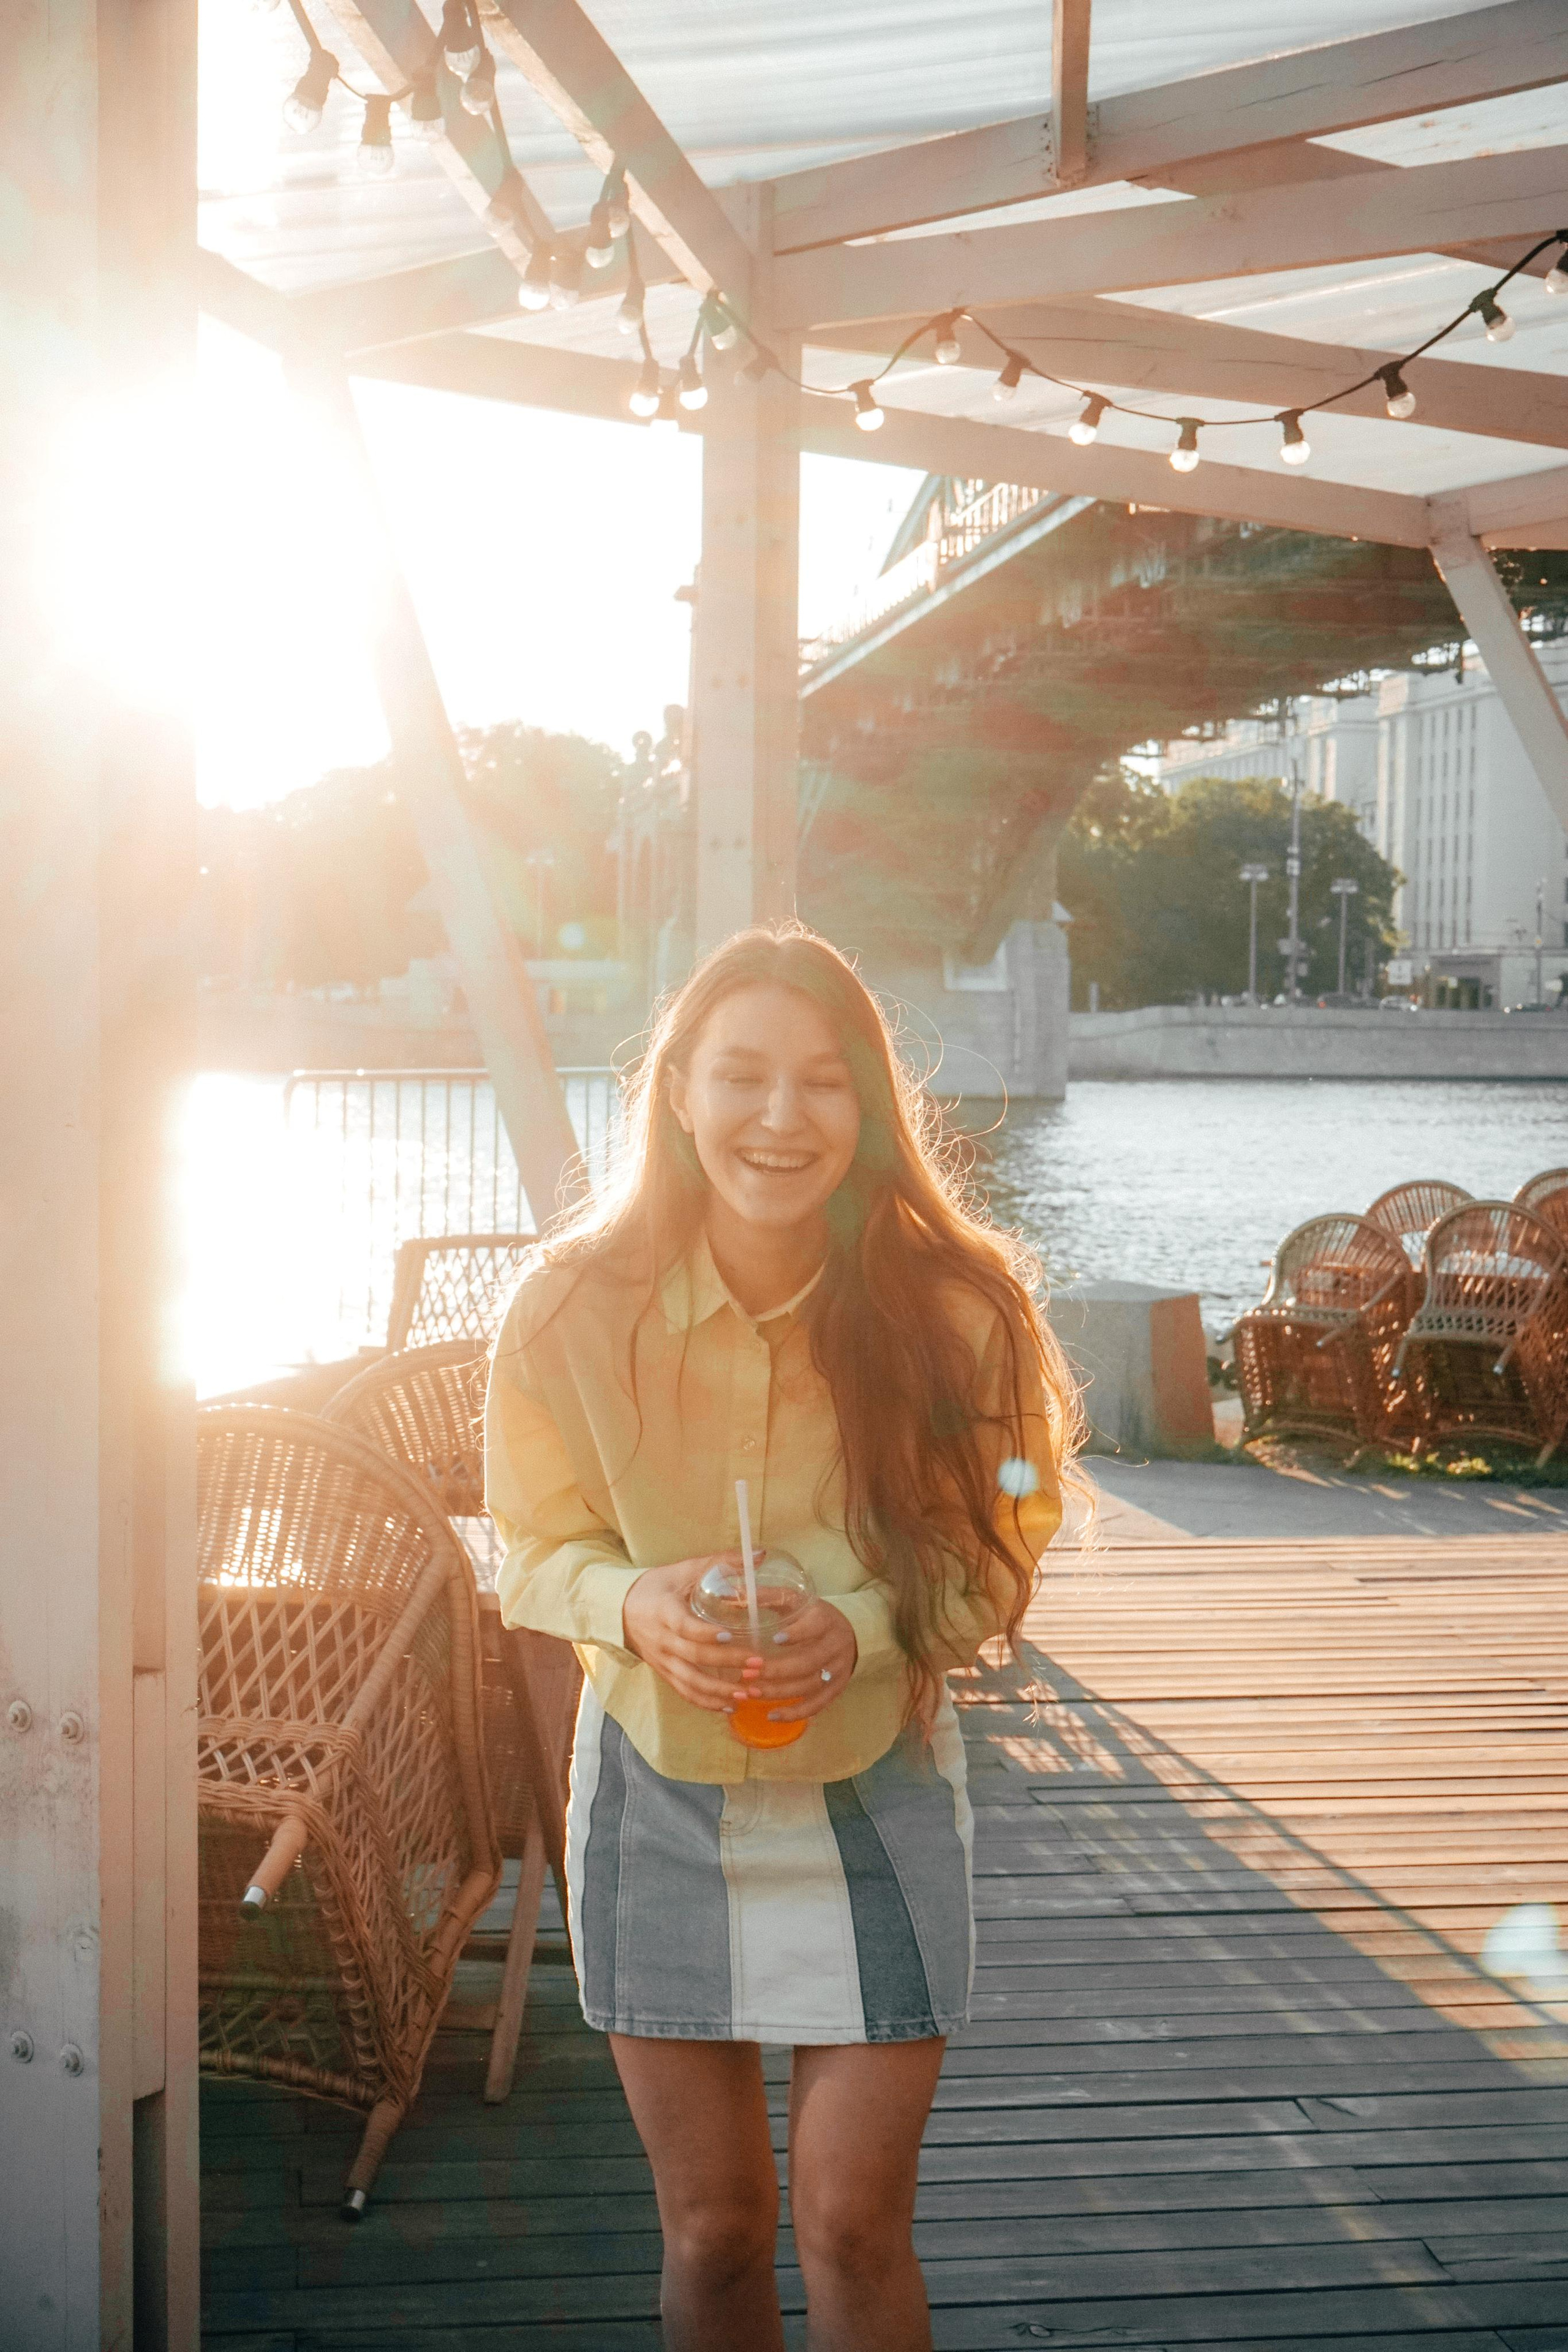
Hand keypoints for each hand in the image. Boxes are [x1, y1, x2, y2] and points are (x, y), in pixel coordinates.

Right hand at [621, 1556, 750, 1713]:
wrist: (620, 1609)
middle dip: (727, 1662)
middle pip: (694, 1657)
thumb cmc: (657, 1586)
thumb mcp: (684, 1569)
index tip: (731, 1635)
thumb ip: (721, 1562)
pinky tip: (731, 1705)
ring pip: (690, 1682)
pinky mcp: (664, 1673)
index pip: (685, 1627)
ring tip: (749, 1692)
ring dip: (720, 1690)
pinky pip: (685, 1692)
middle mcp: (662, 1640)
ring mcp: (662, 1660)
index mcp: (664, 1612)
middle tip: (757, 1664)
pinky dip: (707, 1702)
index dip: (706, 1633)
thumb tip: (760, 1554)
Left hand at [743, 1596, 858, 1723]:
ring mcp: (837, 1671)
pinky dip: (794, 1713)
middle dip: (777, 1670)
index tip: (774, 1640)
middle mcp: (835, 1646)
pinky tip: (771, 1715)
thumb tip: (731, 1594)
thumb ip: (769, 1597)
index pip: (814, 1627)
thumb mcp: (797, 1601)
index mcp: (825, 1620)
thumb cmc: (814, 1616)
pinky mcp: (835, 1690)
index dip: (797, 1634)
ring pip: (809, 1686)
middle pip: (807, 1662)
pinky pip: (815, 1705)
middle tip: (747, 1672)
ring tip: (751, 1692)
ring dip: (778, 1692)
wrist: (851, 1634)